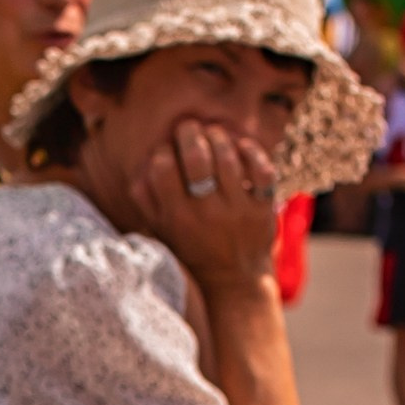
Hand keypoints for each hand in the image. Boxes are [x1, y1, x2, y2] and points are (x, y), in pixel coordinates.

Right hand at [129, 118, 279, 288]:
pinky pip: (261, 170)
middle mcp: (206, 214)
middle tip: (188, 126)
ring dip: (218, 136)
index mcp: (176, 218)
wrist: (233, 279)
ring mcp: (236, 211)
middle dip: (189, 132)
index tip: (167, 151)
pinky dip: (251, 151)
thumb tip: (142, 164)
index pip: (162, 169)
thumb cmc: (192, 248)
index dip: (163, 151)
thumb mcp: (163, 231)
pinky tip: (240, 145)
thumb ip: (147, 201)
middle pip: (195, 158)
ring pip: (227, 158)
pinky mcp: (262, 209)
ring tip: (212, 132)